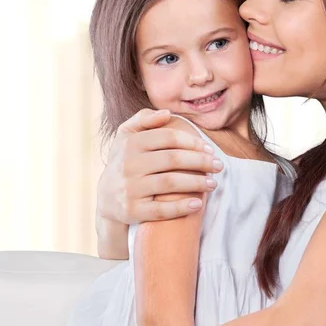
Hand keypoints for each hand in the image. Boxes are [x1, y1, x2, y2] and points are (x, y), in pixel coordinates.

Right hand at [97, 108, 222, 224]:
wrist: (106, 198)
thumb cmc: (125, 161)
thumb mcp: (127, 136)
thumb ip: (144, 119)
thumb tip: (166, 113)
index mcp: (131, 143)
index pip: (168, 138)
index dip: (193, 142)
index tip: (210, 149)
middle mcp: (129, 165)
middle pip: (172, 160)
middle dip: (200, 162)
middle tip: (219, 166)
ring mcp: (130, 189)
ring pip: (169, 184)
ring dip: (196, 183)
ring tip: (213, 184)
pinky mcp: (132, 211)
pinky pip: (160, 210)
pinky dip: (180, 207)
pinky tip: (197, 204)